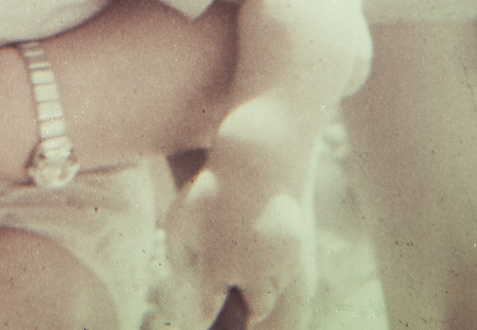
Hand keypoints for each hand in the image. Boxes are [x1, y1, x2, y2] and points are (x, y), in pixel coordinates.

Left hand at [167, 169, 315, 329]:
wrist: (258, 161)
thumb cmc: (213, 187)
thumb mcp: (181, 218)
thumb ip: (180, 255)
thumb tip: (184, 279)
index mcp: (217, 269)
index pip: (209, 311)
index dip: (206, 318)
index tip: (204, 319)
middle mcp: (250, 274)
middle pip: (252, 312)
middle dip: (242, 312)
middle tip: (234, 308)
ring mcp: (277, 263)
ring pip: (271, 295)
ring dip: (259, 294)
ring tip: (247, 286)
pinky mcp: (296, 251)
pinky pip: (286, 274)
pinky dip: (275, 274)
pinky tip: (264, 263)